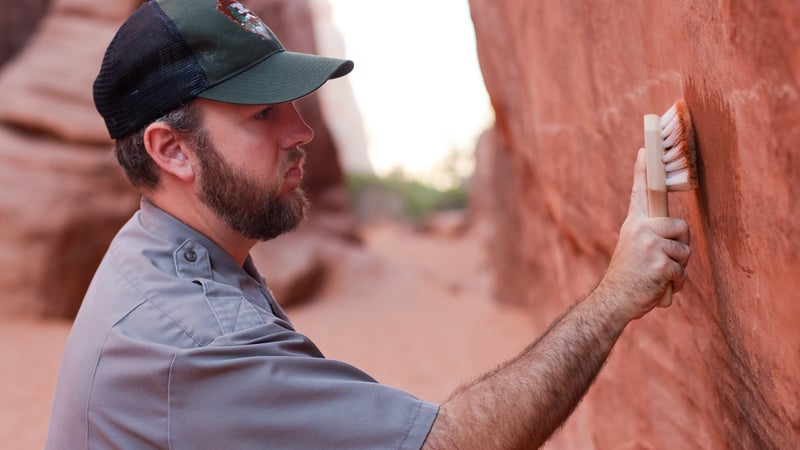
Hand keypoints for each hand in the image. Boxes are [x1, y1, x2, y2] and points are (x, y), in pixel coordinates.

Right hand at [599, 148, 690, 318]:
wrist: (613, 300)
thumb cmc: (628, 278)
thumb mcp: (633, 249)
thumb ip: (650, 235)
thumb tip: (675, 231)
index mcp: (633, 224)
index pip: (639, 191)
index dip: (644, 169)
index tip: (646, 148)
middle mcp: (639, 229)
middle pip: (680, 225)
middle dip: (680, 246)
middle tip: (663, 261)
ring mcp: (650, 244)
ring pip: (684, 250)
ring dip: (678, 268)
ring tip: (658, 276)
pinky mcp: (660, 261)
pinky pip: (682, 270)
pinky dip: (675, 283)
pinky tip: (658, 286)